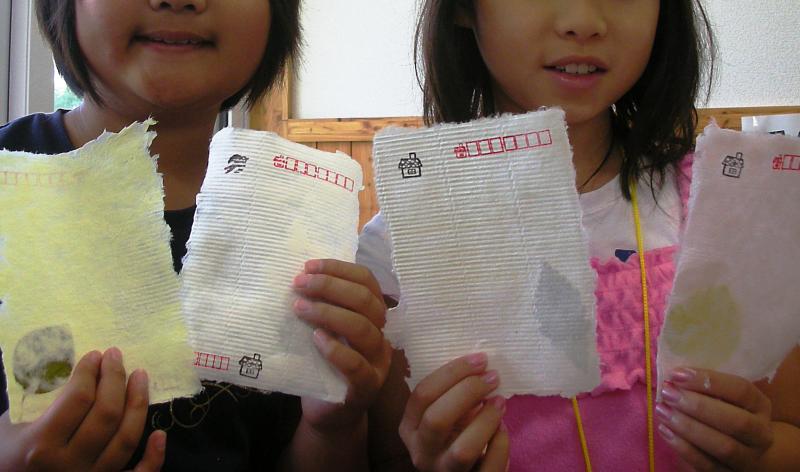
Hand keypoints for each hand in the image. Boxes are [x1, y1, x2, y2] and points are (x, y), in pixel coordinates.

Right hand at [0, 348, 165, 470]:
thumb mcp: (13, 425)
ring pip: (126, 439)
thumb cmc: (8, 454)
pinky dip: (153, 457)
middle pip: (107, 414)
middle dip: (115, 378)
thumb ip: (40, 401)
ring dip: (138, 403)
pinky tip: (161, 434)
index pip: (78, 399)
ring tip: (140, 375)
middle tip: (116, 355)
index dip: (90, 372)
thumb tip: (77, 368)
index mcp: (41, 445)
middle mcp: (69, 464)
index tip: (96, 355)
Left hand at [292, 259, 392, 432]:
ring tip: (299, 307)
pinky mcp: (366, 388)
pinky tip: (316, 339)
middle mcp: (381, 335)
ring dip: (328, 313)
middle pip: (366, 301)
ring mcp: (377, 362)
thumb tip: (298, 276)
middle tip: (299, 284)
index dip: (339, 269)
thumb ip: (321, 306)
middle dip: (330, 287)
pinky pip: (357, 366)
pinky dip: (335, 349)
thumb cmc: (323, 365)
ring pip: (363, 329)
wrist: (329, 413)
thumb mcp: (323, 329)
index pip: (367, 281)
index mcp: (373, 316)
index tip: (308, 266)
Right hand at [399, 353, 508, 471]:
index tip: (479, 360)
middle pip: (437, 419)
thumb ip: (451, 395)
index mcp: (409, 428)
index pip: (422, 395)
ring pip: (462, 450)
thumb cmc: (453, 435)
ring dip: (485, 421)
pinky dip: (500, 444)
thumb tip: (480, 367)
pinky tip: (503, 428)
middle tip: (492, 378)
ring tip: (500, 402)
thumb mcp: (443, 415)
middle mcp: (421, 452)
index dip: (451, 373)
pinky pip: (489, 466)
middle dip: (467, 392)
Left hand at [656, 367, 773, 470]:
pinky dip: (684, 448)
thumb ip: (706, 387)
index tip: (677, 374)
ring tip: (662, 410)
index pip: (741, 390)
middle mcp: (760, 434)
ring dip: (689, 428)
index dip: (708, 381)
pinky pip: (707, 464)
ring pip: (723, 447)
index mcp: (760, 406)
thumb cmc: (728, 412)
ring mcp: (748, 457)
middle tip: (669, 393)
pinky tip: (665, 430)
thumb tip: (673, 376)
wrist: (747, 450)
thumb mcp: (726, 397)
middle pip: (736, 422)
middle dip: (698, 406)